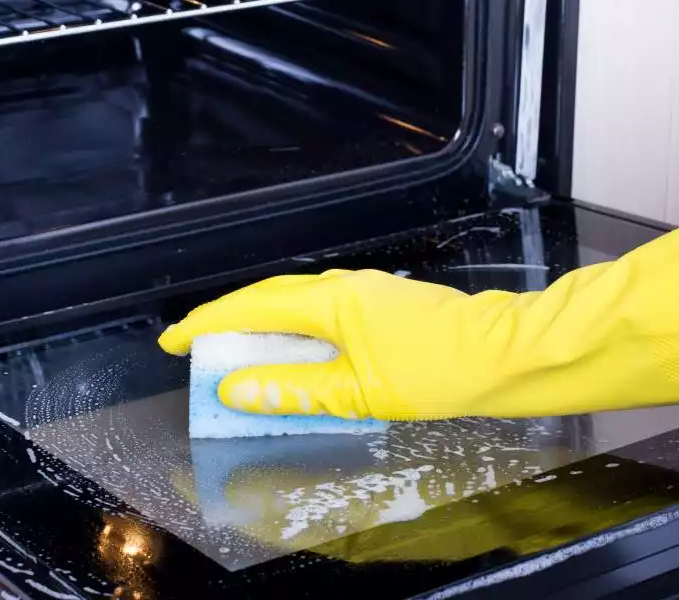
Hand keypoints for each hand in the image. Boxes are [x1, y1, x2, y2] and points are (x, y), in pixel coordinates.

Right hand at [160, 269, 520, 420]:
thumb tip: (236, 388)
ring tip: (234, 356)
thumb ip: (294, 390)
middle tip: (193, 349)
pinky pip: (318, 311)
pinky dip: (291, 331)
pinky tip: (291, 355)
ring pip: (294, 303)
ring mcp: (363, 291)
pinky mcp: (379, 304)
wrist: (506, 355)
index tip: (173, 340)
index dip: (207, 325)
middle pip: (268, 299)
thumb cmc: (438, 371)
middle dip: (226, 323)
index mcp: (331, 301)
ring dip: (259, 327)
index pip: (251, 308)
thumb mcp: (359, 392)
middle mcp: (342, 286)